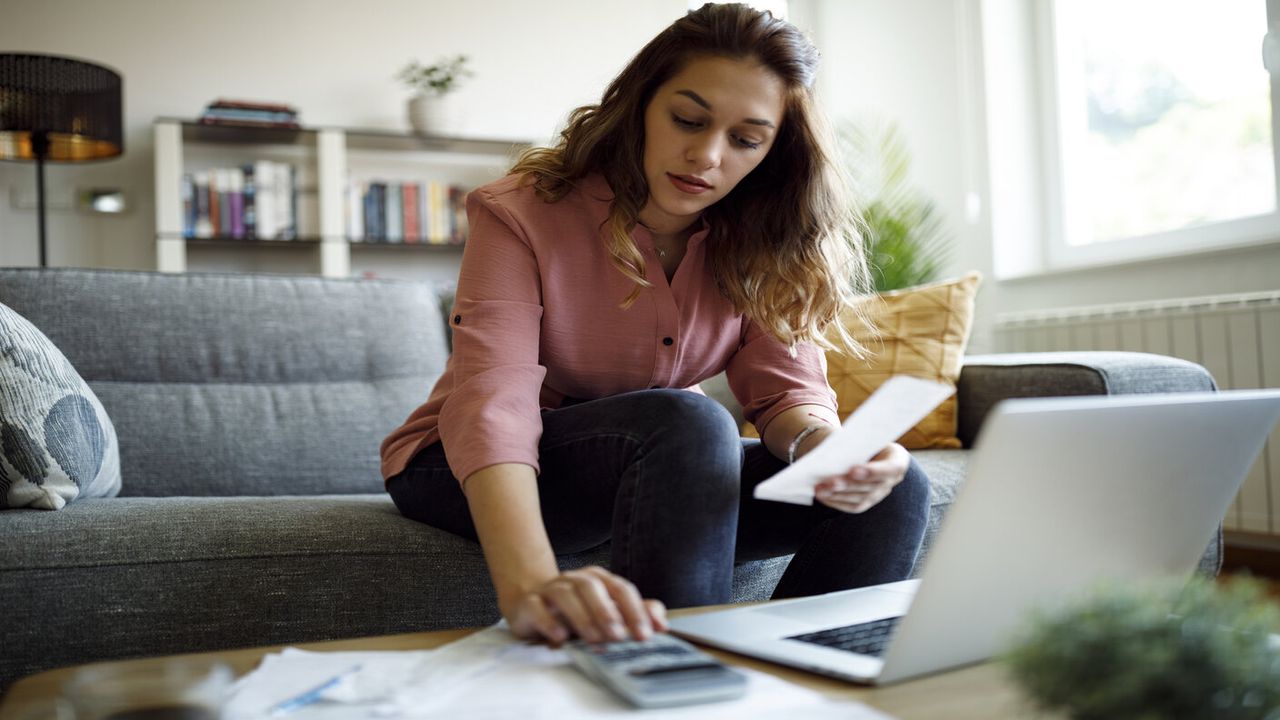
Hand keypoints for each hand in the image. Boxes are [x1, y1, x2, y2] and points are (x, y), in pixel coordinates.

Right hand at [502, 566, 668, 646]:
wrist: (531, 603)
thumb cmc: (576, 611)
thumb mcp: (609, 613)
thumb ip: (636, 614)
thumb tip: (661, 623)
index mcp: (598, 580)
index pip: (621, 589)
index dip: (635, 610)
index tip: (646, 634)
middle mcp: (575, 580)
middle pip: (593, 587)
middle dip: (608, 612)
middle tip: (618, 636)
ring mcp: (550, 589)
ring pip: (566, 595)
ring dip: (582, 617)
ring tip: (594, 640)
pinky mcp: (529, 603)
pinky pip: (537, 608)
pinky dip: (549, 621)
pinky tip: (560, 637)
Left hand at [814, 442, 910, 513]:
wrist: (871, 450)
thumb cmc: (868, 439)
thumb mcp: (867, 436)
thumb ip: (858, 442)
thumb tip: (835, 449)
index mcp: (897, 460)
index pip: (891, 468)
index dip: (873, 471)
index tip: (854, 469)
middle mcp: (891, 481)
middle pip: (870, 486)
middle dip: (848, 485)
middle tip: (830, 482)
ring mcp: (880, 494)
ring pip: (859, 498)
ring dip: (838, 495)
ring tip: (820, 490)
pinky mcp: (868, 502)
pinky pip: (853, 506)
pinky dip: (836, 501)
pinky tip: (822, 496)